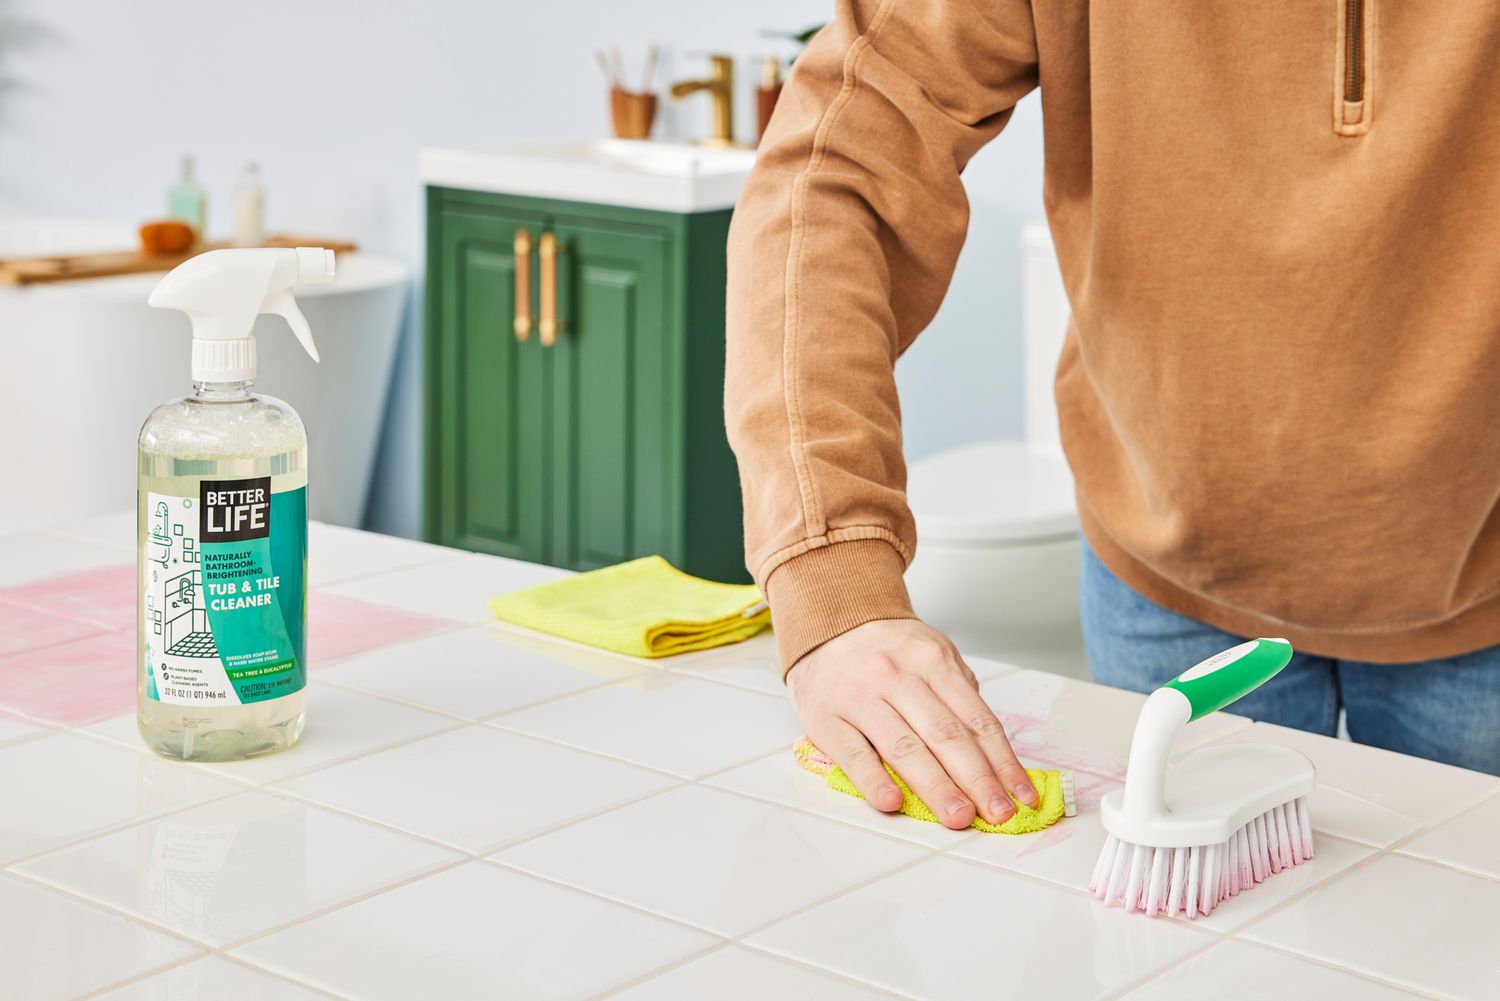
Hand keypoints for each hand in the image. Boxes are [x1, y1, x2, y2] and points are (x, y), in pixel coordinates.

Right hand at [787, 619, 1036, 829]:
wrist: (827, 625)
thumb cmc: (887, 651)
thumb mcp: (931, 655)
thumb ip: (960, 697)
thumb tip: (994, 755)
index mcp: (933, 661)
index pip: (976, 720)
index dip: (1002, 762)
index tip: (1021, 797)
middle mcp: (898, 677)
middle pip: (945, 735)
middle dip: (976, 780)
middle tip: (998, 814)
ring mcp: (860, 697)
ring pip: (904, 747)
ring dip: (935, 787)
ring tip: (958, 816)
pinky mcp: (826, 719)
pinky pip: (853, 754)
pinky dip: (874, 780)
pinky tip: (892, 802)